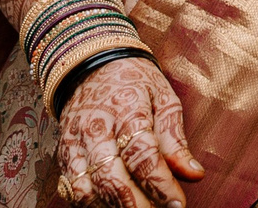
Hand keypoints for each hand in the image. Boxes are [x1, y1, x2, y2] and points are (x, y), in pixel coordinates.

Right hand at [57, 57, 202, 207]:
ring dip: (110, 207)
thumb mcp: (163, 99)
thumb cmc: (134, 83)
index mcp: (126, 110)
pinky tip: (110, 206)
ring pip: (85, 188)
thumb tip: (194, 175)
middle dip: (133, 204)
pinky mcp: (63, 154)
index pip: (142, 155)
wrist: (91, 65)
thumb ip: (175, 140)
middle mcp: (95, 129)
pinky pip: (70, 187)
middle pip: (109, 177)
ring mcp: (75, 143)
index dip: (160, 184)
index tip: (177, 205)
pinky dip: (89, 203)